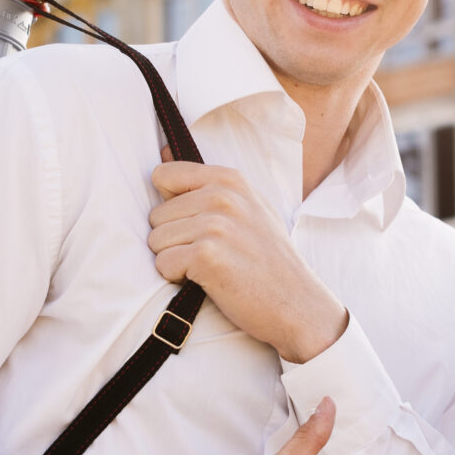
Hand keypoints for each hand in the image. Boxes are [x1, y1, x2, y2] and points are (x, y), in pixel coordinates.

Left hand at [149, 163, 348, 363]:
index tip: (194, 224)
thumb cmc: (267, 259)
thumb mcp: (248, 206)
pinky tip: (209, 280)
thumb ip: (206, 183)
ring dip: (176, 260)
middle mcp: (221, 196)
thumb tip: (162, 150)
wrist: (298, 304)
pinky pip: (163, 264)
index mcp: (229, 178)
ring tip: (212, 266)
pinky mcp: (207, 255)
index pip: (162, 175)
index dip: (171, 206)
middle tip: (211, 253)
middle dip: (174, 239)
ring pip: (156, 241)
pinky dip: (178, 278)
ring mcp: (215, 225)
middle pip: (156, 215)